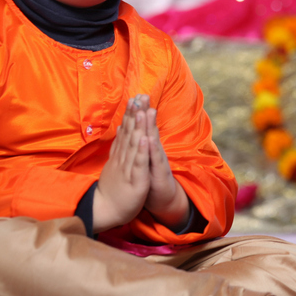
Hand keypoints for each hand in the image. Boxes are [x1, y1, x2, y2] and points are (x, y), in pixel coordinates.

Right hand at [93, 97, 150, 231]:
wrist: (106, 210)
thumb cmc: (113, 187)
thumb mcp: (115, 162)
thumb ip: (119, 145)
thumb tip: (121, 126)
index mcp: (120, 154)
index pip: (126, 130)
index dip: (131, 114)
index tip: (135, 97)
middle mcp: (123, 158)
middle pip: (130, 133)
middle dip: (136, 114)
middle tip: (140, 95)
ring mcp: (129, 168)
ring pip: (135, 145)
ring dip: (139, 127)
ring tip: (143, 110)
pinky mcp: (136, 180)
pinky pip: (139, 164)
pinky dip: (142, 151)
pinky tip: (145, 138)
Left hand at [141, 99, 189, 229]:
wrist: (162, 199)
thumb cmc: (151, 178)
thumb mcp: (144, 159)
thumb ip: (140, 144)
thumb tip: (132, 128)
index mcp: (148, 148)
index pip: (143, 127)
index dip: (139, 112)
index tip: (135, 95)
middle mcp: (154, 151)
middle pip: (149, 129)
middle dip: (145, 113)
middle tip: (143, 95)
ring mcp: (157, 161)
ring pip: (153, 141)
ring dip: (150, 126)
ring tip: (148, 111)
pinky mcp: (158, 173)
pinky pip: (154, 160)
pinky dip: (152, 149)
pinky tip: (149, 139)